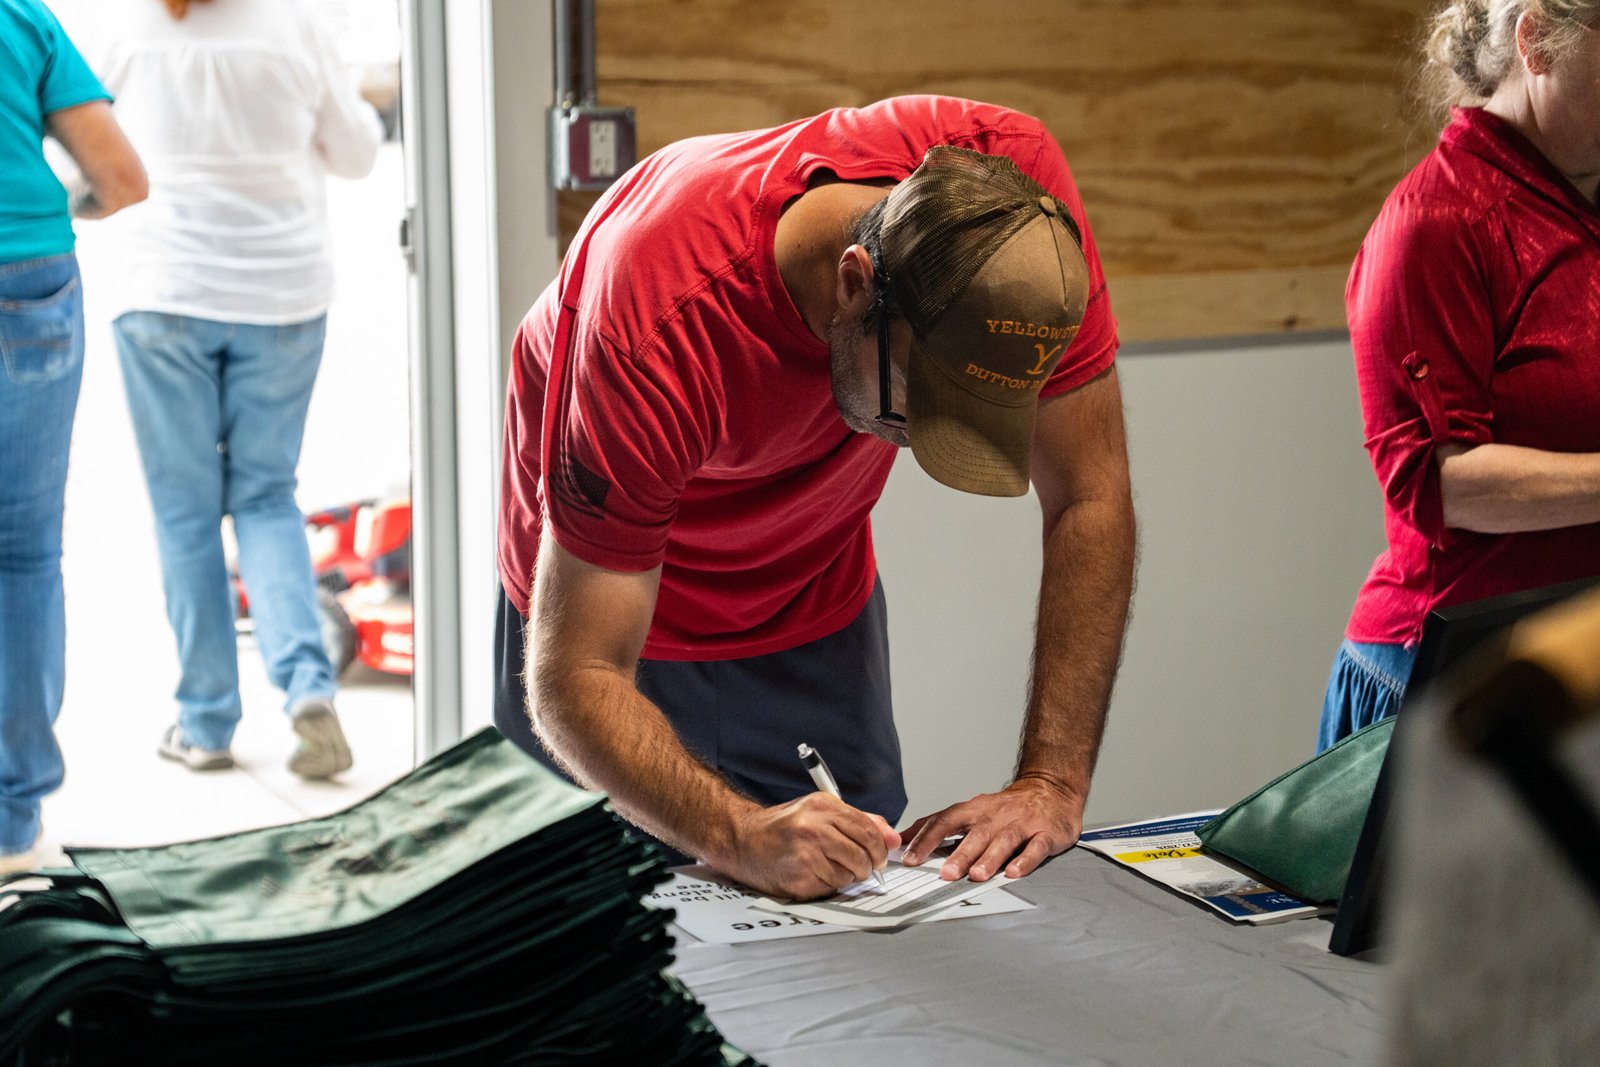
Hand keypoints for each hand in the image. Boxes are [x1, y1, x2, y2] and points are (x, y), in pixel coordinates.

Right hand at [717, 793, 900, 900]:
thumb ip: (859, 820)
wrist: (744, 840)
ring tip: (830, 867)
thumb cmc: (784, 827)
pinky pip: (832, 888)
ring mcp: (806, 855)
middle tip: (863, 867)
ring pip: (850, 875)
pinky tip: (815, 874)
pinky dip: (829, 885)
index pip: (868, 830)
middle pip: (863, 855)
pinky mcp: (800, 878)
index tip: (880, 855)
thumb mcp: (819, 812)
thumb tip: (892, 838)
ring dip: (847, 876)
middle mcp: (815, 828)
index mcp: (823, 807)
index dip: (880, 847)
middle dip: (868, 866)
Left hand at [899, 774, 1082, 882]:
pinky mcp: (1045, 833)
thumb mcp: (972, 810)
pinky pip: (1035, 847)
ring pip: (1003, 841)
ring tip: (977, 876)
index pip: (945, 821)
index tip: (910, 858)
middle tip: (945, 874)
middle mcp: (995, 815)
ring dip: (989, 858)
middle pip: (975, 834)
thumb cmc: (1006, 808)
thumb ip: (941, 824)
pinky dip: (1025, 860)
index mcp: (974, 810)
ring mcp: (1022, 823)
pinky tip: (1014, 872)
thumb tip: (904, 838)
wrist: (1051, 790)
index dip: (926, 839)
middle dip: (959, 854)